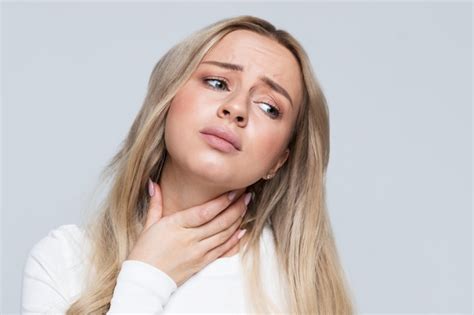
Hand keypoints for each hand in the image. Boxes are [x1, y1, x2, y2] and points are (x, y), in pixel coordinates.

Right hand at [126, 179, 249, 286]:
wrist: (145, 281)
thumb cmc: (144, 252)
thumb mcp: (148, 225)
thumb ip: (156, 203)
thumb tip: (155, 184)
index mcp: (176, 226)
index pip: (204, 212)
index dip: (222, 202)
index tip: (234, 191)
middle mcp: (189, 239)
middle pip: (219, 222)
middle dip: (236, 208)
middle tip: (247, 196)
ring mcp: (198, 252)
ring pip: (224, 235)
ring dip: (238, 221)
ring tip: (246, 208)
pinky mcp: (202, 263)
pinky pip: (223, 250)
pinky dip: (234, 240)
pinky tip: (242, 231)